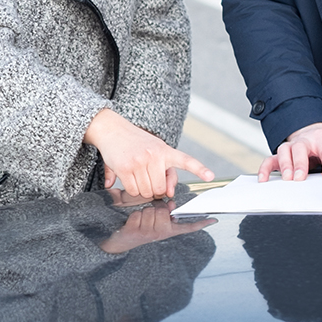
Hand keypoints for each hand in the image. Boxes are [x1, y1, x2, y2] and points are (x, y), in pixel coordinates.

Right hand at [83, 108, 214, 198]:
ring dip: (141, 189)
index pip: (185, 160)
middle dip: (153, 189)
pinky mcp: (125, 168)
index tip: (210, 176)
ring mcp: (140, 161)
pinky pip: (133, 190)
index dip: (199, 169)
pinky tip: (128, 178)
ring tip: (137, 176)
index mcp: (165, 150)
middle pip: (159, 189)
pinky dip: (131, 189)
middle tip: (147, 179)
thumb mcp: (154, 150)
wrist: (111, 129)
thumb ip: (166, 173)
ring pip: (146, 191)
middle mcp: (154, 155)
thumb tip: (167, 193)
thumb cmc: (135, 142)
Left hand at [99, 202, 215, 253]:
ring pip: (150, 210)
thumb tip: (171, 204)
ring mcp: (150, 234)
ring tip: (138, 222)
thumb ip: (163, 211)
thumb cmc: (137, 227)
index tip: (213, 220)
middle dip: (154, 208)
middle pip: (163, 210)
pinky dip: (133, 216)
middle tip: (147, 219)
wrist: (118, 242)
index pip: (187, 227)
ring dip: (142, 212)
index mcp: (167, 230)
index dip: (200, 224)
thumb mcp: (151, 219)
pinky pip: (138, 214)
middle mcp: (161, 234)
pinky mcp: (137, 233)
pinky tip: (131, 225)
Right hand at [257, 122, 321, 181]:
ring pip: (284, 151)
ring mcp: (292, 146)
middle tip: (300, 178)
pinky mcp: (282, 155)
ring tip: (288, 179)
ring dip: (285, 165)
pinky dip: (265, 169)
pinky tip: (264, 179)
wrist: (317, 135)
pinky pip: (270, 159)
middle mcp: (305, 140)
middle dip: (300, 163)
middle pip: (300, 147)